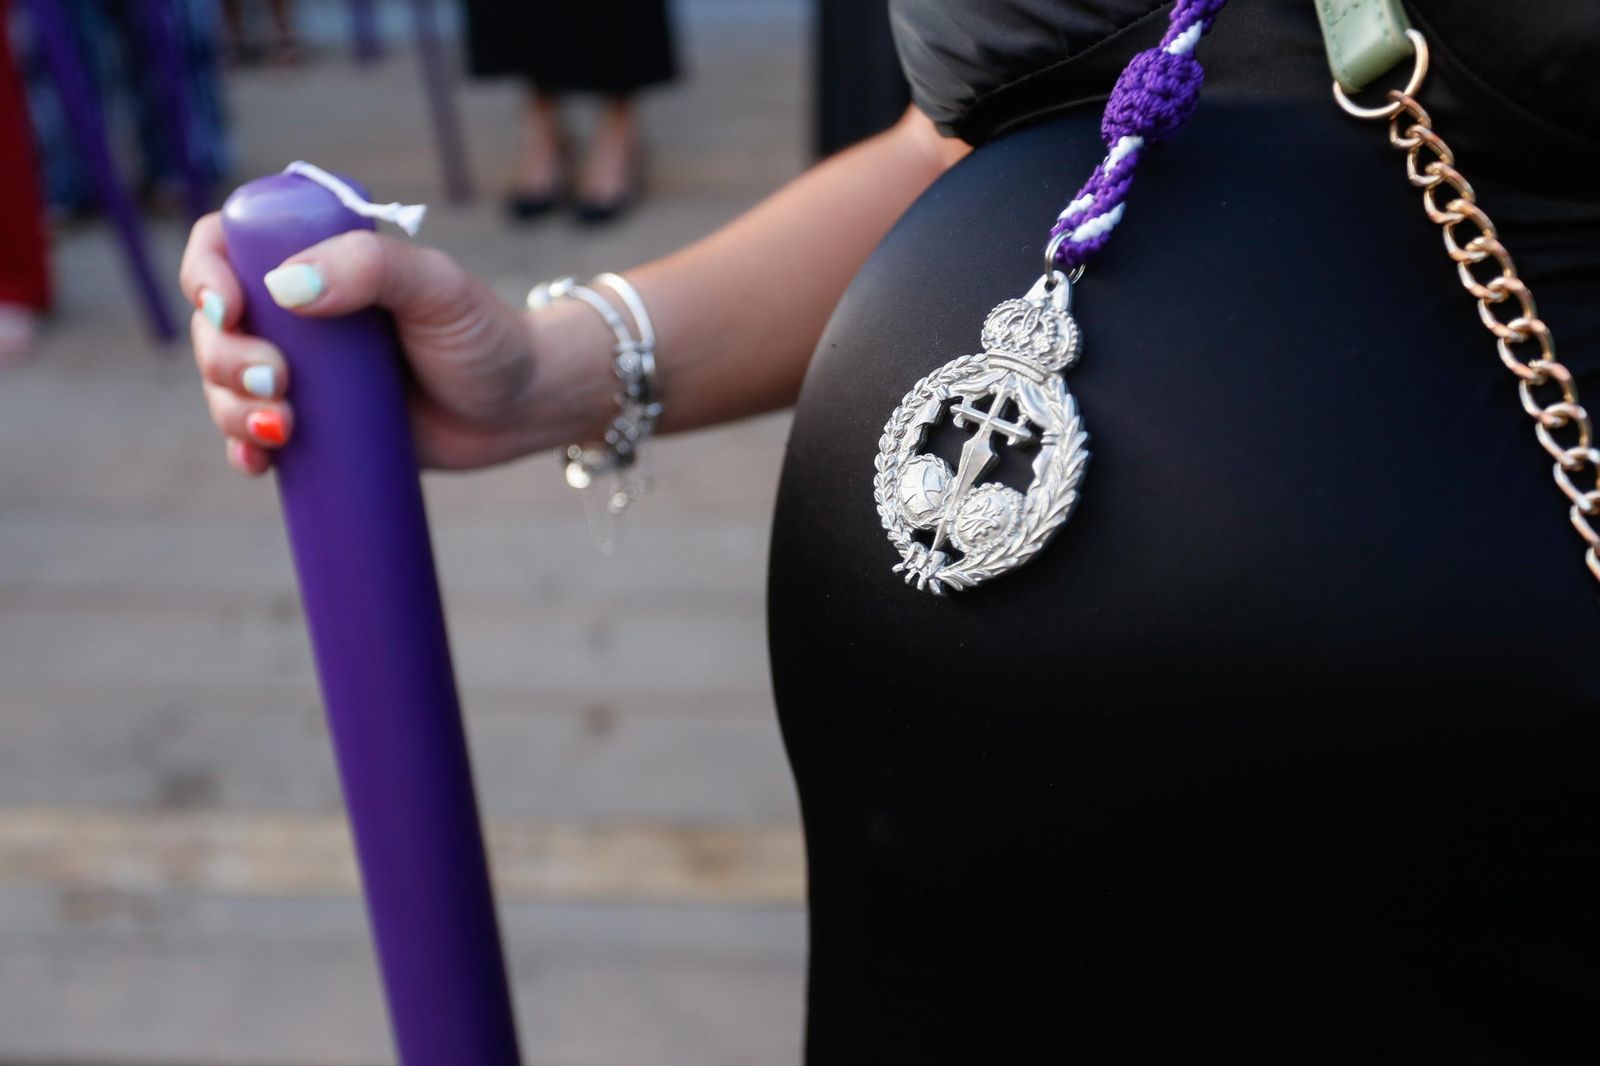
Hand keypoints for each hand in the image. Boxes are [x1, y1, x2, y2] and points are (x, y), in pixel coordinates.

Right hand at [178, 213, 605, 475]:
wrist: (522, 408)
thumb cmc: (487, 337)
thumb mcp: (437, 289)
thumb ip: (371, 268)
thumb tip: (285, 286)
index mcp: (316, 259)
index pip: (225, 247)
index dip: (205, 275)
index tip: (228, 310)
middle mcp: (298, 313)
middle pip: (217, 327)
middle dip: (226, 359)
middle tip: (281, 383)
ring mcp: (303, 373)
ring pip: (227, 386)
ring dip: (231, 408)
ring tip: (282, 429)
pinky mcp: (316, 427)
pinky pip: (255, 439)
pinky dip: (245, 451)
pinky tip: (257, 464)